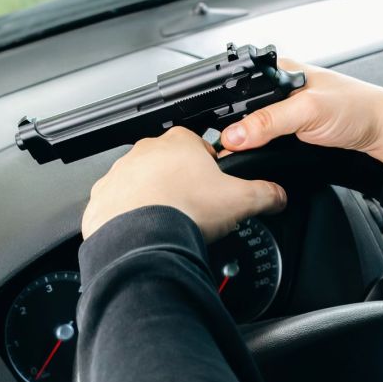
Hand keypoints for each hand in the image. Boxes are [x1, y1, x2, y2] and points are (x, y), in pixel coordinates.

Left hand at [82, 127, 286, 241]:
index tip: (214, 187)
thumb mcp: (241, 200)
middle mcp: (146, 152)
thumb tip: (278, 195)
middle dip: (180, 183)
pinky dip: (129, 216)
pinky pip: (118, 204)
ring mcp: (121, 173)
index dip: (211, 169)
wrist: (142, 238)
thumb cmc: (184, 211)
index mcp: (180, 143)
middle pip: (170, 164)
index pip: (200, 147)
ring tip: (169, 223)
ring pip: (142, 183)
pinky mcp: (104, 197)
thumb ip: (265, 194)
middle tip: (193, 209)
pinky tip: (145, 231)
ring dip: (153, 198)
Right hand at [221, 60, 382, 164]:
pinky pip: (268, 141)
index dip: (226, 110)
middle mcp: (280, 89)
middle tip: (232, 147)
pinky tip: (263, 155)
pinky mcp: (293, 131)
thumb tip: (234, 135)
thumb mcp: (307, 111)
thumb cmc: (357, 108)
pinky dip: (263, 150)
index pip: (239, 87)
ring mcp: (286, 112)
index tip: (221, 135)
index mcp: (279, 71)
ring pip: (254, 129)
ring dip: (250, 142)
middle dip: (237, 130)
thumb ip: (268, 122)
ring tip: (245, 152)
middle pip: (243, 111)